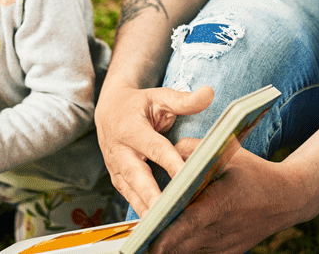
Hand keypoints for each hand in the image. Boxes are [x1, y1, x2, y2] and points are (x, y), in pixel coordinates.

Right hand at [95, 83, 213, 216]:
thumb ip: (184, 99)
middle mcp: (120, 149)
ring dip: (146, 208)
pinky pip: (129, 197)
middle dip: (151, 194)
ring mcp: (116, 166)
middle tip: (165, 211)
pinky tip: (156, 224)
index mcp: (131, 128)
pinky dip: (142, 210)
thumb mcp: (160, 96)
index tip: (187, 176)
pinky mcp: (117, 178)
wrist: (109, 110)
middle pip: (136, 175)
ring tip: (163, 224)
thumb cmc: (140, 104)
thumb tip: (209, 93)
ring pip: (130, 191)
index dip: (171, 163)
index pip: (155, 148)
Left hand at [148, 141, 316, 253]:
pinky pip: (200, 252)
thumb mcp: (226, 152)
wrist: (288, 198)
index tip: (139, 237)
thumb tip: (167, 150)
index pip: (179, 230)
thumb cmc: (255, 173)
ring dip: (171, 244)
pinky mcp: (228, 252)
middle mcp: (217, 233)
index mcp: (215, 208)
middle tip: (138, 238)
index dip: (157, 237)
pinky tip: (176, 235)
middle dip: (157, 241)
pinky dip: (186, 246)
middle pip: (178, 246)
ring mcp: (223, 246)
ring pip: (187, 252)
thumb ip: (191, 148)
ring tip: (151, 235)